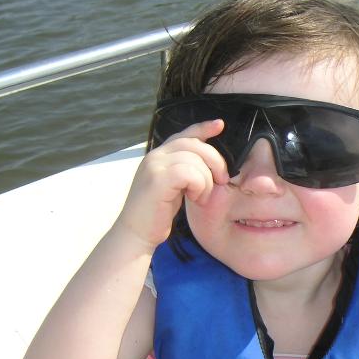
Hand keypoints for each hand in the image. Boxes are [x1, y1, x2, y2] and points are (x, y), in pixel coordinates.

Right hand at [115, 119, 229, 247]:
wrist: (136, 233)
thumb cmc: (157, 213)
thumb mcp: (174, 186)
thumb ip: (185, 170)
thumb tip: (209, 161)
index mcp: (159, 155)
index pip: (184, 134)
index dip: (203, 128)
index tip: (219, 125)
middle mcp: (155, 156)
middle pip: (195, 144)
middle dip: (215, 161)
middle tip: (222, 180)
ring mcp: (155, 166)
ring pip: (196, 160)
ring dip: (207, 181)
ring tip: (200, 197)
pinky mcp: (158, 180)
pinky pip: (191, 174)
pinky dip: (200, 187)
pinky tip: (195, 198)